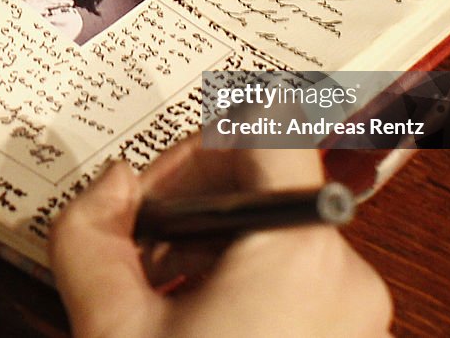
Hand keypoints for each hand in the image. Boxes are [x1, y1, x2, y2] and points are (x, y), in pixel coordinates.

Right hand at [49, 137, 392, 336]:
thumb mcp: (112, 329)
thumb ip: (90, 233)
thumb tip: (111, 185)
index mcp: (298, 254)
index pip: (265, 132)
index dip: (200, 142)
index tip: (157, 185)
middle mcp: (348, 277)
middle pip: (266, 187)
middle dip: (190, 207)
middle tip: (140, 253)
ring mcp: (359, 318)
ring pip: (275, 238)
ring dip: (210, 252)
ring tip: (163, 305)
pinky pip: (296, 284)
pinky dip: (241, 287)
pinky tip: (197, 330)